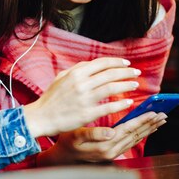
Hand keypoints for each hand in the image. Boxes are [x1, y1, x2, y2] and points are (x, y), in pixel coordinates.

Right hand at [23, 57, 139, 137]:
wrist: (42, 117)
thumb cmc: (51, 98)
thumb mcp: (61, 77)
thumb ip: (77, 69)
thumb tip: (91, 64)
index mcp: (76, 73)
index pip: (102, 63)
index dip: (117, 62)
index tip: (126, 63)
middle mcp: (81, 84)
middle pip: (110, 74)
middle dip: (126, 72)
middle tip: (136, 72)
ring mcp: (85, 99)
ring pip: (112, 88)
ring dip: (126, 85)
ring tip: (135, 85)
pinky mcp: (87, 114)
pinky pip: (108, 107)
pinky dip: (120, 103)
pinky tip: (129, 102)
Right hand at [35, 112, 166, 164]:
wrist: (64, 157)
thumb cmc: (68, 142)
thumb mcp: (76, 135)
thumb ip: (93, 133)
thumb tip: (111, 132)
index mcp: (105, 145)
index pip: (128, 129)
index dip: (142, 120)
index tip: (154, 111)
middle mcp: (112, 151)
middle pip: (136, 134)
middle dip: (151, 123)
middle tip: (164, 113)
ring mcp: (114, 153)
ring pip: (136, 138)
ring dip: (149, 129)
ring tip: (161, 120)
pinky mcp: (114, 153)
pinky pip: (132, 142)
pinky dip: (142, 133)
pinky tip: (148, 128)